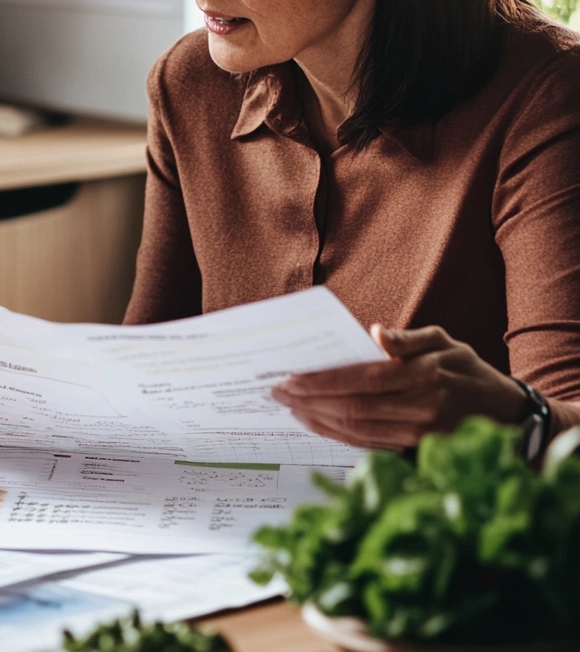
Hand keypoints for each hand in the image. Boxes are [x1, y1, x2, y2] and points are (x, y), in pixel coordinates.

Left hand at [271, 325, 528, 450]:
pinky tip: (316, 423)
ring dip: (319, 420)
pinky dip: (338, 435)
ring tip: (289, 407)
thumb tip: (377, 333)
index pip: (362, 380)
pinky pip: (368, 444)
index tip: (290, 378)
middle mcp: (419, 409)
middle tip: (276, 393)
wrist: (505, 413)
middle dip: (311, 401)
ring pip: (358, 431)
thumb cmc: (466, 368)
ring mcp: (417, 434)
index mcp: (424, 376)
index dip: (323, 382)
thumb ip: (409, 338)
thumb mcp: (444, 341)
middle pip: (354, 409)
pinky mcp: (414, 449)